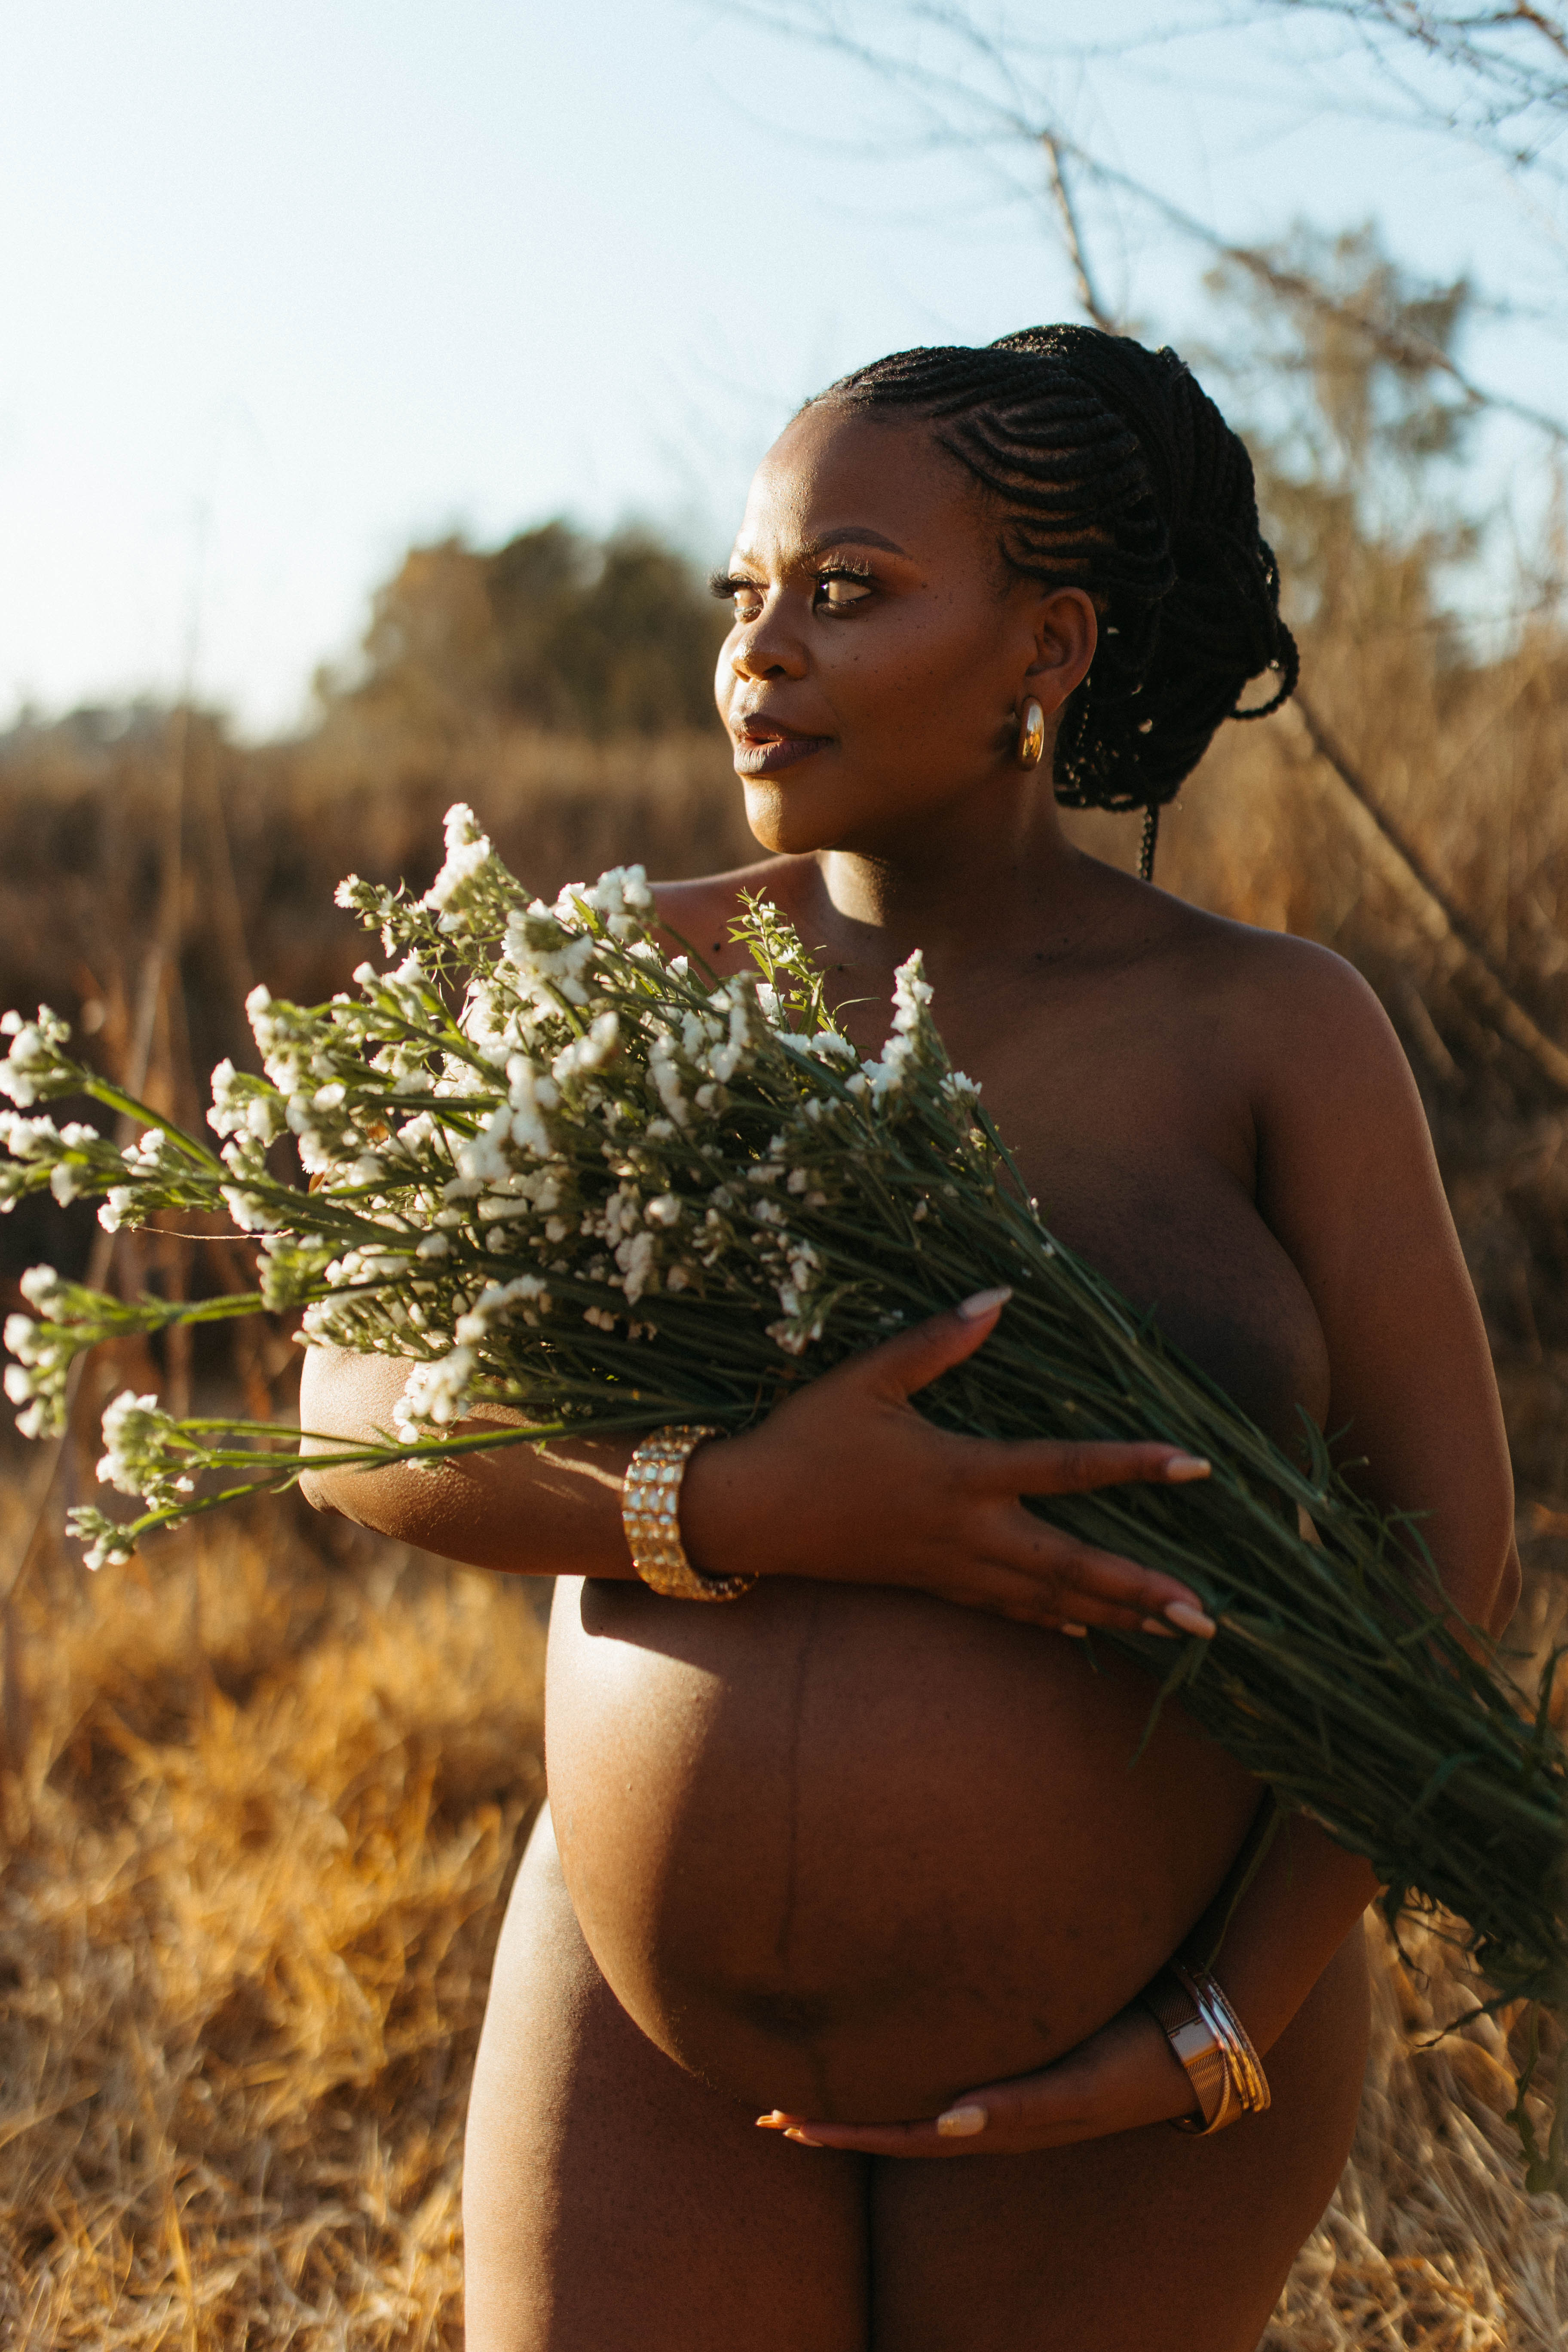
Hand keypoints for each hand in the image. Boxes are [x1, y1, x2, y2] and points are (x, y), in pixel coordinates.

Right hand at [681, 1287, 1217, 1638]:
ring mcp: (951, 1566)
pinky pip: (1006, 1610)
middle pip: (1074, 1562)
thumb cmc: (805, 1437)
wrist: (745, 1513)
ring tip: (1175, 1633)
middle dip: (1144, 1588)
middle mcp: (968, 1530)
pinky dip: (1053, 1620)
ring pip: (1049, 1598)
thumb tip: (1001, 1296)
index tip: (1195, 1465)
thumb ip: (936, 1340)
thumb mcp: (866, 1377)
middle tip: (1209, 1614)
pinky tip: (1087, 1630)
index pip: (1066, 1468)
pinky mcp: (930, 1583)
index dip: (1133, 1465)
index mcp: (961, 1472)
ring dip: (1116, 1613)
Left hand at [756, 2000, 1198, 2158]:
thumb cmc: (1135, 2059)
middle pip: (894, 2122)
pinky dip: (903, 2066)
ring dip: (860, 2096)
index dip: (841, 2131)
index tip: (782, 2122)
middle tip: (766, 2110)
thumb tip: (951, 2122)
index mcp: (996, 2124)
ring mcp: (1002, 2089)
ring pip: (913, 2098)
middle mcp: (989, 2112)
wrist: (1188, 2040)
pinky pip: (943, 2068)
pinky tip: (884, 2044)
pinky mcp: (1017, 2058)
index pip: (901, 2134)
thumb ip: (1024, 2105)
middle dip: (833, 2119)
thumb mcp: (1083, 2085)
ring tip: (805, 2085)